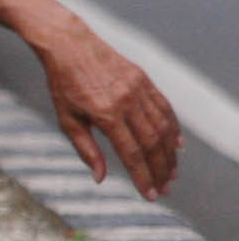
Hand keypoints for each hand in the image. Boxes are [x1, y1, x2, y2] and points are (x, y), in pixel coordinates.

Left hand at [38, 19, 180, 198]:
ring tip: (172, 173)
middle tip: (166, 189)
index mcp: (105, 114)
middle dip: (161, 170)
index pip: (131, 154)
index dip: (143, 177)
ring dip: (170, 153)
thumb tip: (101, 178)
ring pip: (163, 127)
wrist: (70, 45)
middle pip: (152, 143)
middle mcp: (127, 102)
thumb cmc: (63, 85)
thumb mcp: (67, 120)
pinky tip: (176, 144)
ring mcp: (139, 89)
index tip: (151, 195)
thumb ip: (86, 149)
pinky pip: (164, 107)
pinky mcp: (144, 80)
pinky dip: (173, 127)